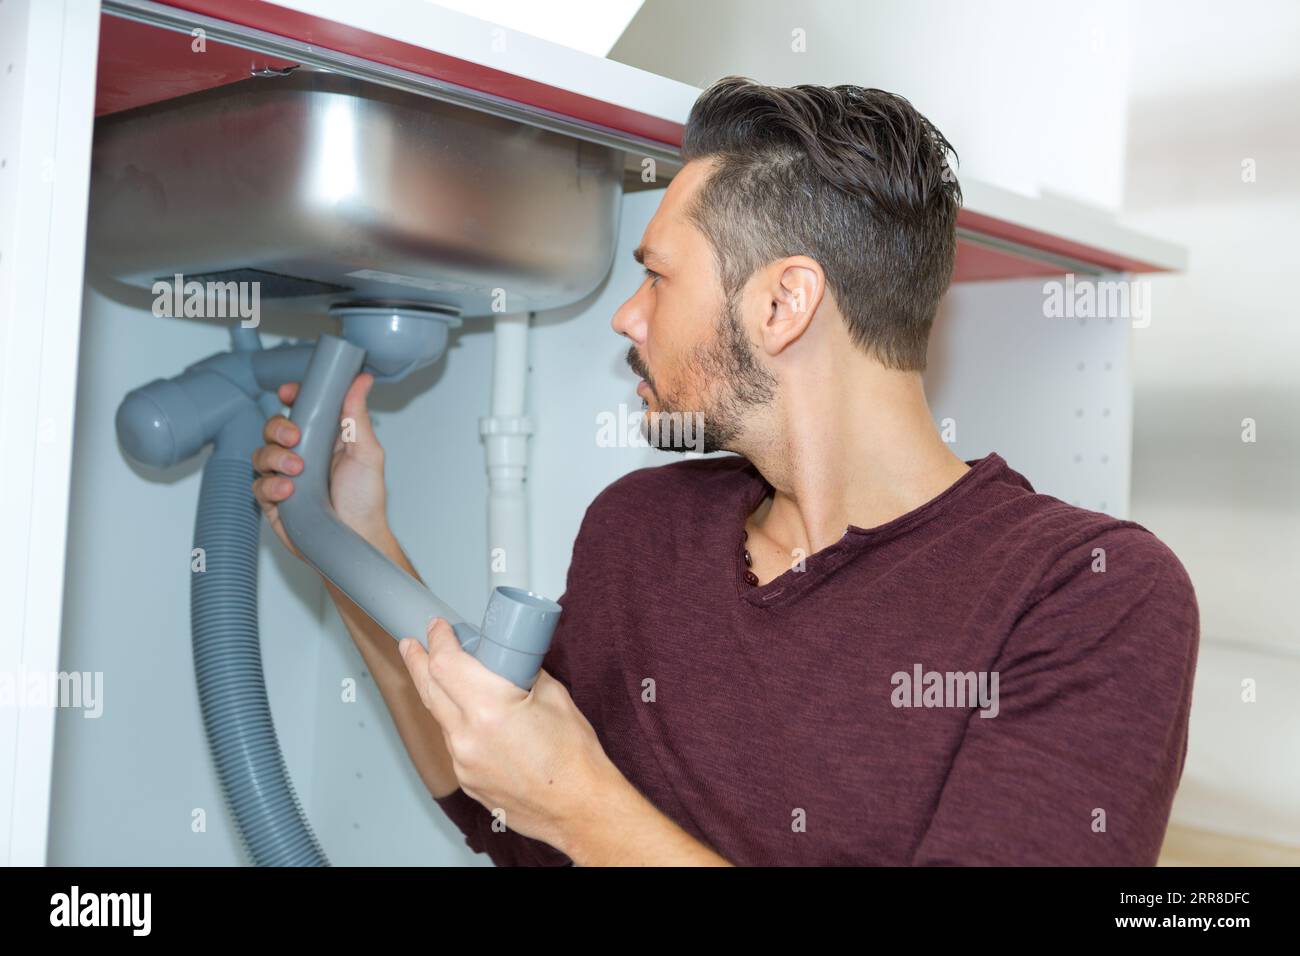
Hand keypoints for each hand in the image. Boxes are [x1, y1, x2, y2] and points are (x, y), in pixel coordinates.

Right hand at [252, 373, 391, 554]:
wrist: (356, 540)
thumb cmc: (365, 501)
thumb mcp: (367, 453)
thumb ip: (357, 416)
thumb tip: (361, 381)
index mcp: (325, 438)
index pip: (301, 409)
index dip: (292, 397)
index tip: (290, 392)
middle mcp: (303, 455)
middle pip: (274, 428)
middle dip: (278, 428)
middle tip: (294, 438)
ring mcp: (286, 476)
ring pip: (261, 454)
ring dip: (275, 457)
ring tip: (297, 470)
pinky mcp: (274, 500)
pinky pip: (258, 485)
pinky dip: (270, 485)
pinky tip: (288, 491)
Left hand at [398, 618, 615, 848]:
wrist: (579, 808)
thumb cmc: (574, 756)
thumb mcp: (553, 695)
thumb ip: (521, 674)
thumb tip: (505, 660)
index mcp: (489, 709)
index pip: (446, 664)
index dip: (438, 640)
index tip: (438, 627)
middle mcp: (467, 737)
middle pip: (428, 689)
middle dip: (417, 662)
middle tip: (412, 644)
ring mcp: (463, 763)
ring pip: (440, 717)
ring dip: (437, 693)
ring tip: (439, 676)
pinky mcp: (467, 781)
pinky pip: (453, 743)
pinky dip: (455, 724)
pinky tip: (469, 717)